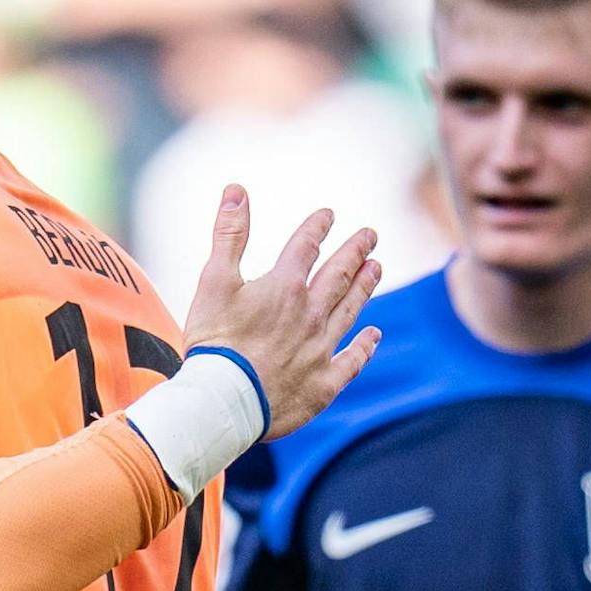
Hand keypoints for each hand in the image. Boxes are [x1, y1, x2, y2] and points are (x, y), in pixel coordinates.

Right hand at [182, 187, 380, 439]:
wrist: (224, 400)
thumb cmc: (214, 341)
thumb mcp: (214, 281)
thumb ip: (228, 235)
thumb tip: (236, 190)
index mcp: (284, 286)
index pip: (306, 246)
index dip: (317, 227)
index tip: (328, 215)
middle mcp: (311, 313)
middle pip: (340, 274)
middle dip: (355, 251)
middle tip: (371, 235)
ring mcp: (321, 348)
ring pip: (350, 310)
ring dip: (365, 286)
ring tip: (377, 268)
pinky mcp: (323, 383)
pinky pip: (351, 360)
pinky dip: (364, 346)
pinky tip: (374, 334)